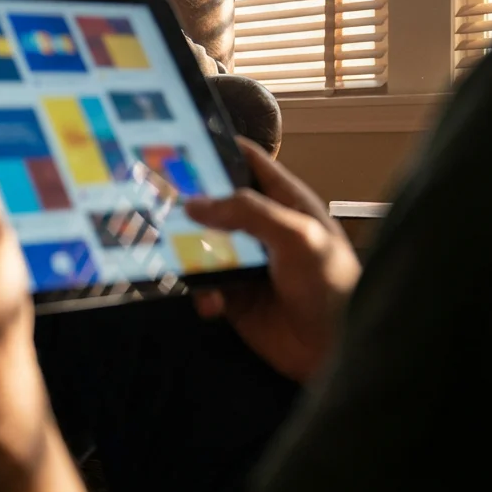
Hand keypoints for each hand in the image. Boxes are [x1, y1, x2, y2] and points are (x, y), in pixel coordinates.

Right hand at [183, 137, 361, 382]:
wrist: (336, 351)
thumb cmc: (330, 285)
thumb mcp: (296, 236)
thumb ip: (247, 212)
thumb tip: (193, 203)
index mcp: (284, 202)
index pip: (246, 161)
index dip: (216, 148)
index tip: (177, 140)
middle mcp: (261, 227)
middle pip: (214, 202)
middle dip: (187, 201)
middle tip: (155, 199)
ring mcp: (245, 261)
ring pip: (200, 243)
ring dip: (186, 252)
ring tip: (173, 257)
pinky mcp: (233, 295)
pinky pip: (202, 284)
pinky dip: (200, 291)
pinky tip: (212, 303)